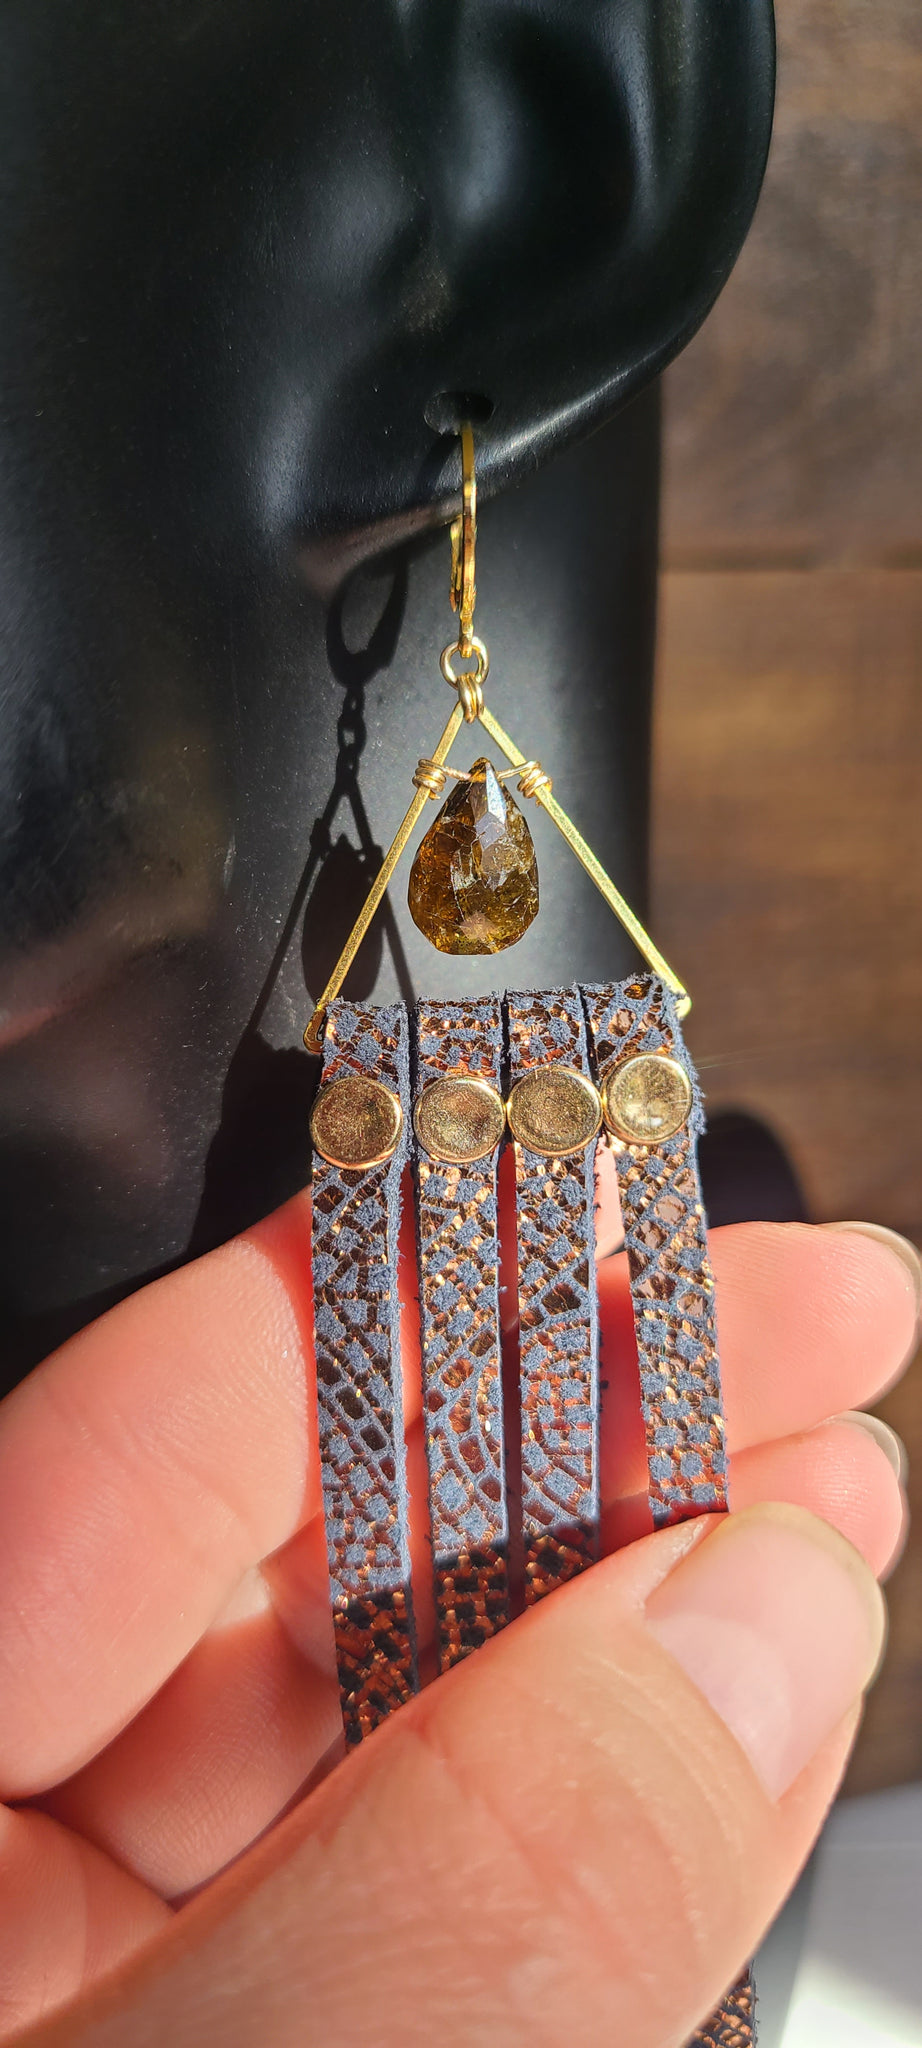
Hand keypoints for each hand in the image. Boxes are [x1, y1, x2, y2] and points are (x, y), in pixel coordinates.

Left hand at [0, 1187, 914, 2046]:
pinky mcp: (276, 2036)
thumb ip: (464, 1887)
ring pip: (408, 1730)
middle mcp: (17, 1872)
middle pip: (305, 1562)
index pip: (153, 1434)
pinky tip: (751, 1721)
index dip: (403, 1281)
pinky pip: (449, 1903)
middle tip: (791, 1334)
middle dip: (578, 1437)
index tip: (603, 1179)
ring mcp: (148, 1979)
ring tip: (823, 1509)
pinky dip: (617, 1819)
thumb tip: (742, 1629)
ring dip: (644, 1614)